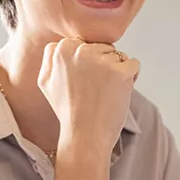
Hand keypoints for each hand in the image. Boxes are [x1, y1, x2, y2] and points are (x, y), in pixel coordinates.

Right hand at [38, 38, 139, 161]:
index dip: (87, 63)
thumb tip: (58, 45)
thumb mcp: (46, 82)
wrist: (85, 137)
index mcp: (61, 49)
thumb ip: (50, 58)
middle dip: (102, 66)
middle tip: (93, 90)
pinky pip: (133, 65)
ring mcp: (102, 60)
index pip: (83, 43)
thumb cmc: (68, 112)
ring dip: (116, 72)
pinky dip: (131, 78)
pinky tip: (118, 93)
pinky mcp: (121, 72)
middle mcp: (81, 50)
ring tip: (104, 94)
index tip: (83, 82)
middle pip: (102, 47)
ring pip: (118, 56)